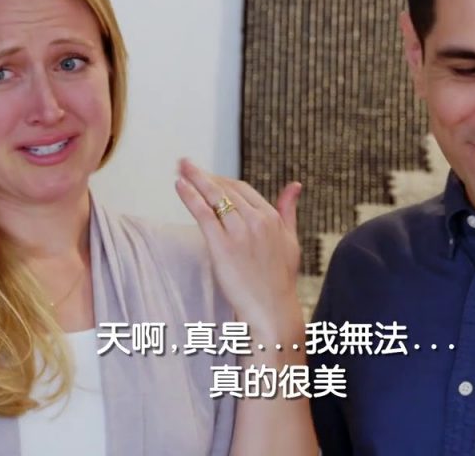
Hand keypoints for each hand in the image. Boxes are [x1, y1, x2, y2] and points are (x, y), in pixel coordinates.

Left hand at [175, 158, 303, 340]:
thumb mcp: (291, 240)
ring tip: (180, 168)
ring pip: (215, 197)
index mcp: (272, 218)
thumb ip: (289, 210)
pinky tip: (179, 186)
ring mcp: (240, 233)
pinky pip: (204, 214)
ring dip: (194, 179)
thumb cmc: (280, 280)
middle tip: (185, 164)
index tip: (207, 176)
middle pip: (226, 189)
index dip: (221, 180)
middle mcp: (257, 220)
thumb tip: (295, 185)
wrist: (272, 310)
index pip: (242, 189)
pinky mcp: (223, 247)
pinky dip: (190, 197)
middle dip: (204, 175)